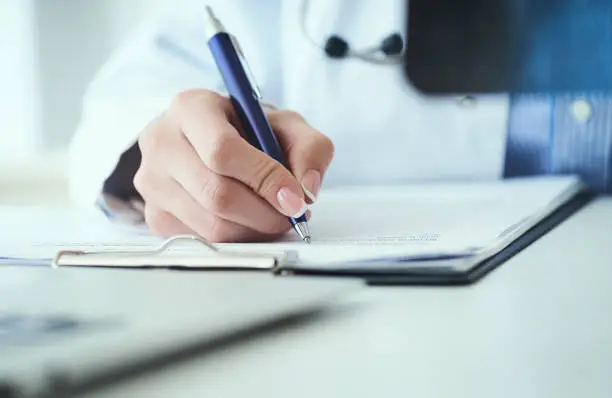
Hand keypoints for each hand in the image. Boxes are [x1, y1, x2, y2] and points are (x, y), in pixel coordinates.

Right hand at [133, 89, 333, 241]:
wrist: (206, 142)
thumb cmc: (246, 131)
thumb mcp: (285, 125)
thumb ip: (309, 148)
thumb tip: (306, 188)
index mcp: (190, 108)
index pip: (222, 150)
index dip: (264, 179)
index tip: (295, 198)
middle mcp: (161, 141)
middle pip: (216, 194)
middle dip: (265, 213)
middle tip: (291, 215)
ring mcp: (152, 181)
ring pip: (210, 225)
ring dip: (254, 229)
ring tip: (273, 216)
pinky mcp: (155, 214)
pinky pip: (202, 240)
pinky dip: (236, 238)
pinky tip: (247, 221)